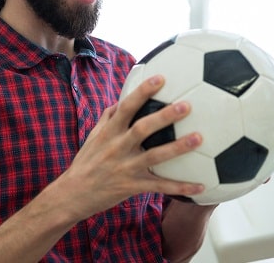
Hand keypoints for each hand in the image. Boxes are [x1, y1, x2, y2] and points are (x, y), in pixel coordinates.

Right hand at [54, 74, 204, 219]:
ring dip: (178, 147)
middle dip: (164, 116)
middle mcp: (117, 148)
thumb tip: (122, 100)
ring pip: (154, 156)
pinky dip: (180, 187)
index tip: (160, 78)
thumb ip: (108, 118)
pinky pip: (160, 187)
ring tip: (198, 138)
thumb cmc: (85, 163)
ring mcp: (126, 168)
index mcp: (109, 132)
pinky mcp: (133, 186)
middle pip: (143, 128)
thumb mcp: (93, 137)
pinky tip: (200, 186)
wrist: (72, 195)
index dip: (142, 92)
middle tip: (186, 105)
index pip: (126, 107)